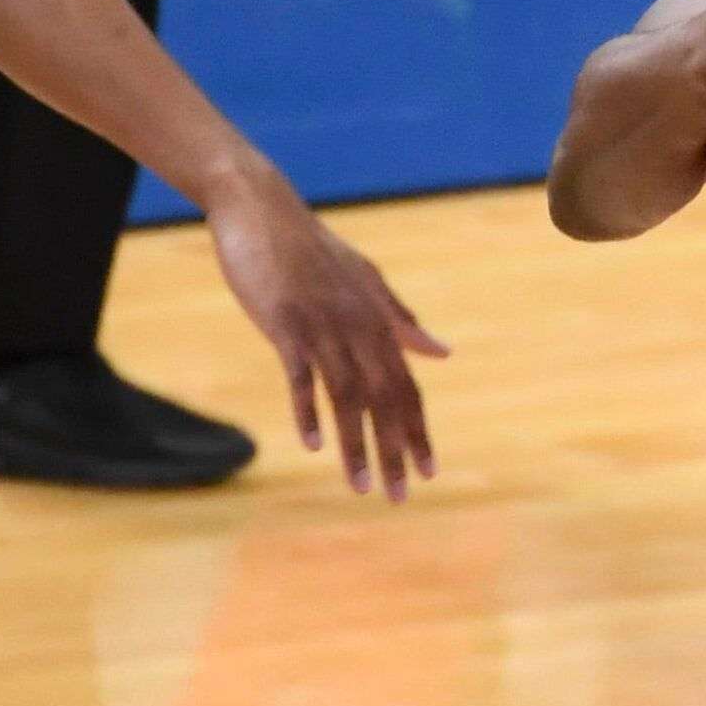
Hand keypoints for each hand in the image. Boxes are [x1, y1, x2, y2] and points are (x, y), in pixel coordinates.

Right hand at [205, 165, 446, 500]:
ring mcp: (324, 325)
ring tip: (362, 486)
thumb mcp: (365, 282)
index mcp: (379, 321)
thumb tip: (442, 351)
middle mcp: (360, 326)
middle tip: (402, 495)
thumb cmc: (311, 251)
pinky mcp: (286, 322)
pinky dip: (309, 409)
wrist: (262, 209)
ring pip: (349, 394)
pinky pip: (302, 373)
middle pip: (386, 397)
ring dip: (355, 444)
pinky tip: (313, 444)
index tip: (428, 471)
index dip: (419, 428)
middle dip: (396, 449)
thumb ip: (401, 321)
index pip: (407, 386)